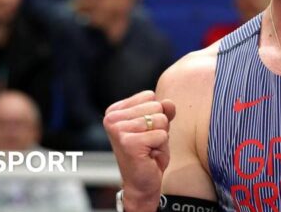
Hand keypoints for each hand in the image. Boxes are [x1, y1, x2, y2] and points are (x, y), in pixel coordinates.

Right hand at [104, 91, 175, 210]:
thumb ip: (164, 110)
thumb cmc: (149, 153)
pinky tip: (148, 155)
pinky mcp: (128, 143)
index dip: (155, 114)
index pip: (149, 96)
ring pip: (160, 120)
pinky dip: (161, 147)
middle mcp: (112, 118)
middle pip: (156, 106)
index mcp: (115, 110)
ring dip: (160, 136)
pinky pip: (162, 135)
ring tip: (148, 148)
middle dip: (160, 125)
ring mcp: (118, 130)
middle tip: (148, 142)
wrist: (142, 184)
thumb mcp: (158, 126)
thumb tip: (168, 103)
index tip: (144, 131)